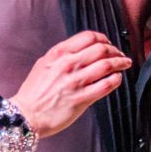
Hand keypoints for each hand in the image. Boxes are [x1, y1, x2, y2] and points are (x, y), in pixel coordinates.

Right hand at [10, 31, 131, 137]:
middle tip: (120, 55)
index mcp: (58, 54)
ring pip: (107, 65)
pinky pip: (107, 85)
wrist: (25, 115)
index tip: (109, 44)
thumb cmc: (33, 92)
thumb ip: (61, 55)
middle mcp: (68, 65)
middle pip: (101, 49)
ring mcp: (75, 82)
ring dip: (121, 63)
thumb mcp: (43, 64)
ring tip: (125, 64)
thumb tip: (81, 50)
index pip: (88, 37)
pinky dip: (116, 79)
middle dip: (115, 51)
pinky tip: (118, 79)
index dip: (104, 39)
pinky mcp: (81, 99)